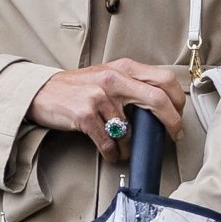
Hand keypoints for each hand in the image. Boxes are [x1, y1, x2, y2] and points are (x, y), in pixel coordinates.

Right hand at [27, 59, 185, 161]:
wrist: (42, 92)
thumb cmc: (77, 87)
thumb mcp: (107, 76)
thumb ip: (132, 85)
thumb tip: (161, 106)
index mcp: (123, 68)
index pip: (164, 80)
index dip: (178, 101)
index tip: (179, 116)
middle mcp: (114, 79)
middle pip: (157, 100)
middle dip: (171, 121)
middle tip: (173, 135)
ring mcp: (99, 97)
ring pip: (131, 129)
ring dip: (131, 145)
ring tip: (125, 148)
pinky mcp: (85, 115)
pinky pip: (109, 142)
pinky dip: (113, 153)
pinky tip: (112, 153)